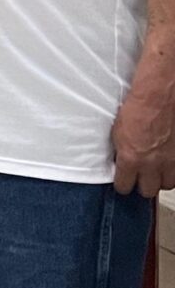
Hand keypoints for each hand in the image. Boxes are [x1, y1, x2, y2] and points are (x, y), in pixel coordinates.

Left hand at [111, 78, 174, 198]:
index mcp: (131, 159)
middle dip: (143, 186)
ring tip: (157, 172)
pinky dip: (174, 169)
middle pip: (148, 191)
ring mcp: (171, 160)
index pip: (124, 186)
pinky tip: (170, 163)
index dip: (123, 185)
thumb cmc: (137, 108)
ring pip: (168, 184)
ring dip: (161, 179)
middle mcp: (152, 164)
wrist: (159, 97)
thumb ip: (122, 151)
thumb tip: (120, 160)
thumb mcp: (118, 132)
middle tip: (141, 179)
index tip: (123, 182)